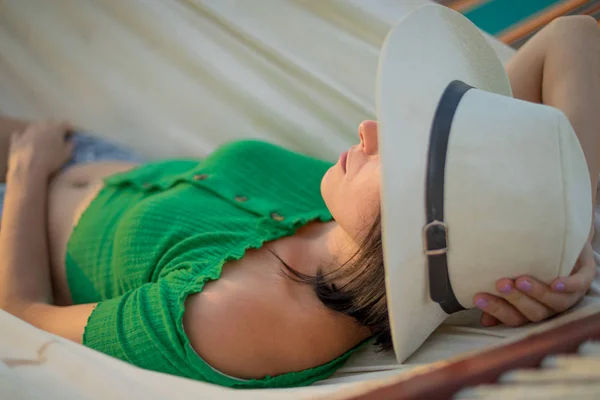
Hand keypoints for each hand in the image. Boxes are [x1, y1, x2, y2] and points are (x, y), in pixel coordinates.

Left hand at [8, 120, 73, 178]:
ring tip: (46, 141)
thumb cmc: (51, 160)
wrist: (28, 168)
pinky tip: (28, 141)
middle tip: (60, 138)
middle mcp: (42, 124)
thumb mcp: (67, 154)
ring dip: (43, 131)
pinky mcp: (17, 138)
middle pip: (51, 123)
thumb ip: (71, 144)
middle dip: (57, 129)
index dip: (71, 130)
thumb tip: (72, 140)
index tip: (74, 136)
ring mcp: (28, 130)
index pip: (67, 124)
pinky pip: (22, 133)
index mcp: (56, 127)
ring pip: (37, 126)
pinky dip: (26, 136)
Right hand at [473, 242, 596, 326]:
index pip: (513, 318)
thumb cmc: (531, 262)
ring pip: (557, 303)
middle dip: (517, 300)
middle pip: (535, 313)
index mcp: (532, 309)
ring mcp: (570, 294)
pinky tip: (556, 283)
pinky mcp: (585, 275)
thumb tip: (483, 319)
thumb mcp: (511, 278)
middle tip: (501, 284)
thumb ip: (498, 296)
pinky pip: (580, 285)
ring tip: (521, 280)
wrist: (559, 237)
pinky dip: (569, 286)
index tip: (478, 297)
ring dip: (538, 293)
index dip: (496, 310)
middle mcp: (551, 307)